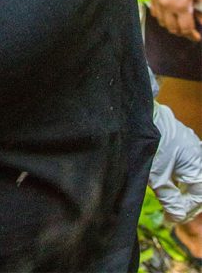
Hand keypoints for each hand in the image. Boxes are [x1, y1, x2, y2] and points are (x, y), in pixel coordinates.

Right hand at [150, 0, 201, 42]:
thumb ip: (201, 5)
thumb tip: (201, 18)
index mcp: (181, 6)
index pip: (186, 28)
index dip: (193, 35)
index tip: (197, 37)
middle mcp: (167, 7)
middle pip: (173, 28)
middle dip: (183, 33)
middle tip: (190, 31)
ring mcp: (157, 2)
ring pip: (162, 23)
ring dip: (171, 26)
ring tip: (178, 24)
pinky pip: (155, 13)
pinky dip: (161, 18)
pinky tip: (167, 15)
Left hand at [150, 102, 201, 222]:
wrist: (137, 115)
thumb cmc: (149, 146)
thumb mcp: (158, 178)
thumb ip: (170, 199)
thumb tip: (177, 217)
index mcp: (196, 164)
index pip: (198, 196)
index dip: (186, 210)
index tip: (171, 219)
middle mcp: (196, 151)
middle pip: (196, 183)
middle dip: (185, 200)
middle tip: (172, 212)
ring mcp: (188, 141)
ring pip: (190, 170)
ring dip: (181, 186)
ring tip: (169, 198)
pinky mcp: (177, 134)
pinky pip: (184, 159)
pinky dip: (177, 172)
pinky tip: (168, 178)